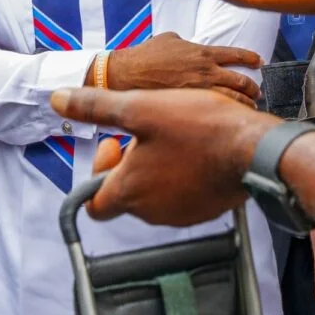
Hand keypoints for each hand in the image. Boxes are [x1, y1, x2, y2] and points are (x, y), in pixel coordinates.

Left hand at [52, 86, 276, 225]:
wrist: (255, 148)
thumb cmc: (200, 128)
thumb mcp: (140, 107)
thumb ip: (96, 107)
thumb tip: (58, 99)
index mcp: (129, 191)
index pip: (92, 203)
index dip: (98, 171)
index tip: (116, 143)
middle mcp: (151, 211)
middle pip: (125, 194)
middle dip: (130, 163)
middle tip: (148, 133)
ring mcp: (180, 214)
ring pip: (154, 194)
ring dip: (156, 168)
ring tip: (175, 137)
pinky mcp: (205, 210)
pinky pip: (182, 196)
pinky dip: (182, 176)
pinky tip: (196, 149)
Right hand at [106, 32, 262, 106]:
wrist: (127, 74)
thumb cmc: (145, 55)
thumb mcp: (169, 39)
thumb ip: (187, 43)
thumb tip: (191, 46)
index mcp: (202, 53)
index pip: (236, 55)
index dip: (251, 58)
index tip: (259, 61)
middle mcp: (206, 72)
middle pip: (241, 82)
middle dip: (253, 88)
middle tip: (257, 91)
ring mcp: (199, 92)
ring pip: (232, 100)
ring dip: (245, 104)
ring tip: (251, 108)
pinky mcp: (190, 107)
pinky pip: (215, 112)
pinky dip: (226, 115)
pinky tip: (230, 119)